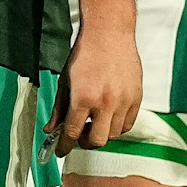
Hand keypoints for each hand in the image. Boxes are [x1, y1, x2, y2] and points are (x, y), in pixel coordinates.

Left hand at [52, 27, 141, 156]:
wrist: (109, 34)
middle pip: (96, 141)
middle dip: (84, 142)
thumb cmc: (85, 55)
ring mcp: (123, 101)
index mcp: (83, 98)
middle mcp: (105, 103)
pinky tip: (108, 117)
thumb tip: (50, 130)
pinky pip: (127, 124)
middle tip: (78, 135)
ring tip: (93, 122)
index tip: (60, 151)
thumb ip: (58, 109)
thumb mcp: (65, 82)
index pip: (72, 133)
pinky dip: (116, 126)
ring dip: (100, 133)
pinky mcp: (136, 98)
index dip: (64, 146)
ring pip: (113, 134)